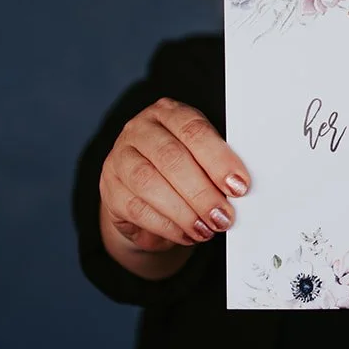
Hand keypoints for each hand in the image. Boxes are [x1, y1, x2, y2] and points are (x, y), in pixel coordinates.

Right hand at [100, 98, 250, 251]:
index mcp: (169, 114)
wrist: (146, 198)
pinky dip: (166, 226)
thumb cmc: (181, 173)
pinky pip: (136, 208)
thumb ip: (216, 169)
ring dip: (183, 211)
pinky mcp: (110, 190)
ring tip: (206, 228)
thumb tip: (238, 189)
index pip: (193, 130)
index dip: (218, 158)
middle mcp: (140, 130)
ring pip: (149, 183)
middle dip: (202, 191)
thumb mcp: (201, 162)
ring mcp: (119, 158)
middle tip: (223, 215)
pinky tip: (187, 234)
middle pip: (171, 157)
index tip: (239, 185)